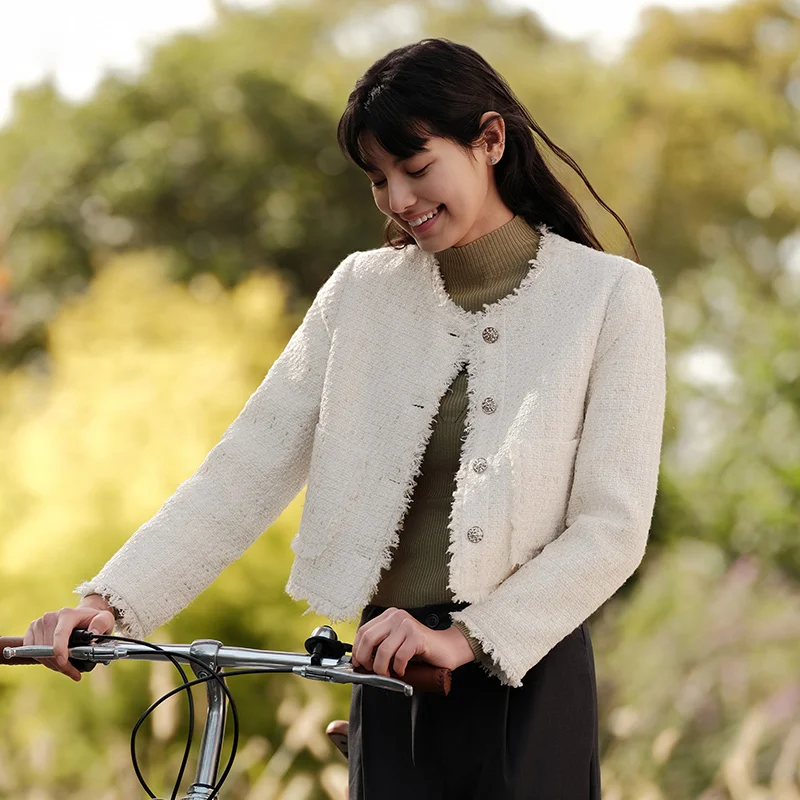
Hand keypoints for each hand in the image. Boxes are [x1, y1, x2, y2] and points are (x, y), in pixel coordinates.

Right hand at [23, 595, 115, 681]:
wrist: (82, 616)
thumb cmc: (94, 620)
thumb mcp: (105, 619)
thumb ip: (102, 624)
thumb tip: (93, 634)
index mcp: (67, 614)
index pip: (60, 634)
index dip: (60, 650)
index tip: (64, 663)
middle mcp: (50, 617)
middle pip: (49, 648)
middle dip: (61, 665)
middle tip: (75, 673)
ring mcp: (38, 624)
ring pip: (40, 654)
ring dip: (54, 665)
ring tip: (68, 668)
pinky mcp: (31, 632)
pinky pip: (32, 653)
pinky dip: (45, 661)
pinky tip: (57, 662)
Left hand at [350, 607, 474, 676]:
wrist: (446, 648)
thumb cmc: (420, 649)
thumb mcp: (396, 643)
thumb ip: (380, 645)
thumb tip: (359, 660)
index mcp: (389, 615)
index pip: (363, 631)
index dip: (357, 649)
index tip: (358, 663)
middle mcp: (396, 616)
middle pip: (368, 638)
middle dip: (366, 660)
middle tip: (371, 671)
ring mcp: (407, 625)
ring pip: (382, 650)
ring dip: (382, 669)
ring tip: (388, 674)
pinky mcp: (417, 636)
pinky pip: (399, 657)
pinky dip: (398, 668)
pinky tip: (402, 670)